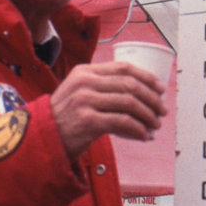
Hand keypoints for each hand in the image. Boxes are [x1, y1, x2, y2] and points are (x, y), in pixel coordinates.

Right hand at [49, 62, 166, 159]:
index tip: (160, 88)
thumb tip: (139, 93)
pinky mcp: (87, 121)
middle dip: (152, 99)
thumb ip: (101, 87)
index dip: (146, 77)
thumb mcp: (78, 92)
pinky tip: (144, 135)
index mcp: (85, 72)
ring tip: (155, 125)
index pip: (123, 68)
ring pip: (129, 103)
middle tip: (162, 111)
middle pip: (130, 85)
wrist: (43, 137)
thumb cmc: (65, 117)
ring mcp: (85, 101)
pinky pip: (122, 123)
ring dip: (148, 116)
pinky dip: (138, 130)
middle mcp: (85, 82)